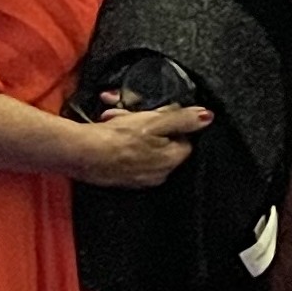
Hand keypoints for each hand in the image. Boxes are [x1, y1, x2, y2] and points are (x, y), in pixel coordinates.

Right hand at [70, 104, 211, 187]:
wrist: (83, 154)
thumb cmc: (119, 138)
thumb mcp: (154, 121)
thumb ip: (183, 119)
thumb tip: (208, 116)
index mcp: (172, 160)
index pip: (184, 138)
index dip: (170, 121)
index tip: (154, 112)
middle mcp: (160, 174)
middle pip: (163, 142)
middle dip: (147, 124)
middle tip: (130, 113)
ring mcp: (140, 178)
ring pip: (144, 147)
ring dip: (131, 128)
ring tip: (113, 118)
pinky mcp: (123, 178)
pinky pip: (129, 156)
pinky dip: (121, 142)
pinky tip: (108, 130)